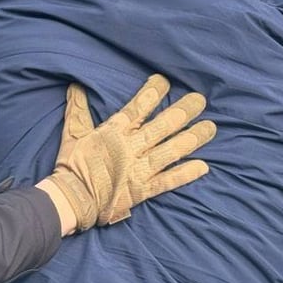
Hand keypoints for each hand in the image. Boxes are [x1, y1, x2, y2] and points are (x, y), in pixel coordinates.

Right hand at [37, 75, 214, 233]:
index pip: (138, 107)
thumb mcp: (73, 134)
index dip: (154, 92)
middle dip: (184, 111)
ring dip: (193, 138)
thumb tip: (75, 86)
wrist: (71, 201)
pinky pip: (168, 181)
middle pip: (162, 126)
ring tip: (211, 128)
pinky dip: (186, 174)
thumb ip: (78, 110)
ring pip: (171, 150)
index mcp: (114, 132)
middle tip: (201, 100)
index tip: (167, 82)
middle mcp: (130, 148)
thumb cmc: (72, 166)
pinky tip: (203, 166)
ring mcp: (139, 170)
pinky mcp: (143, 190)